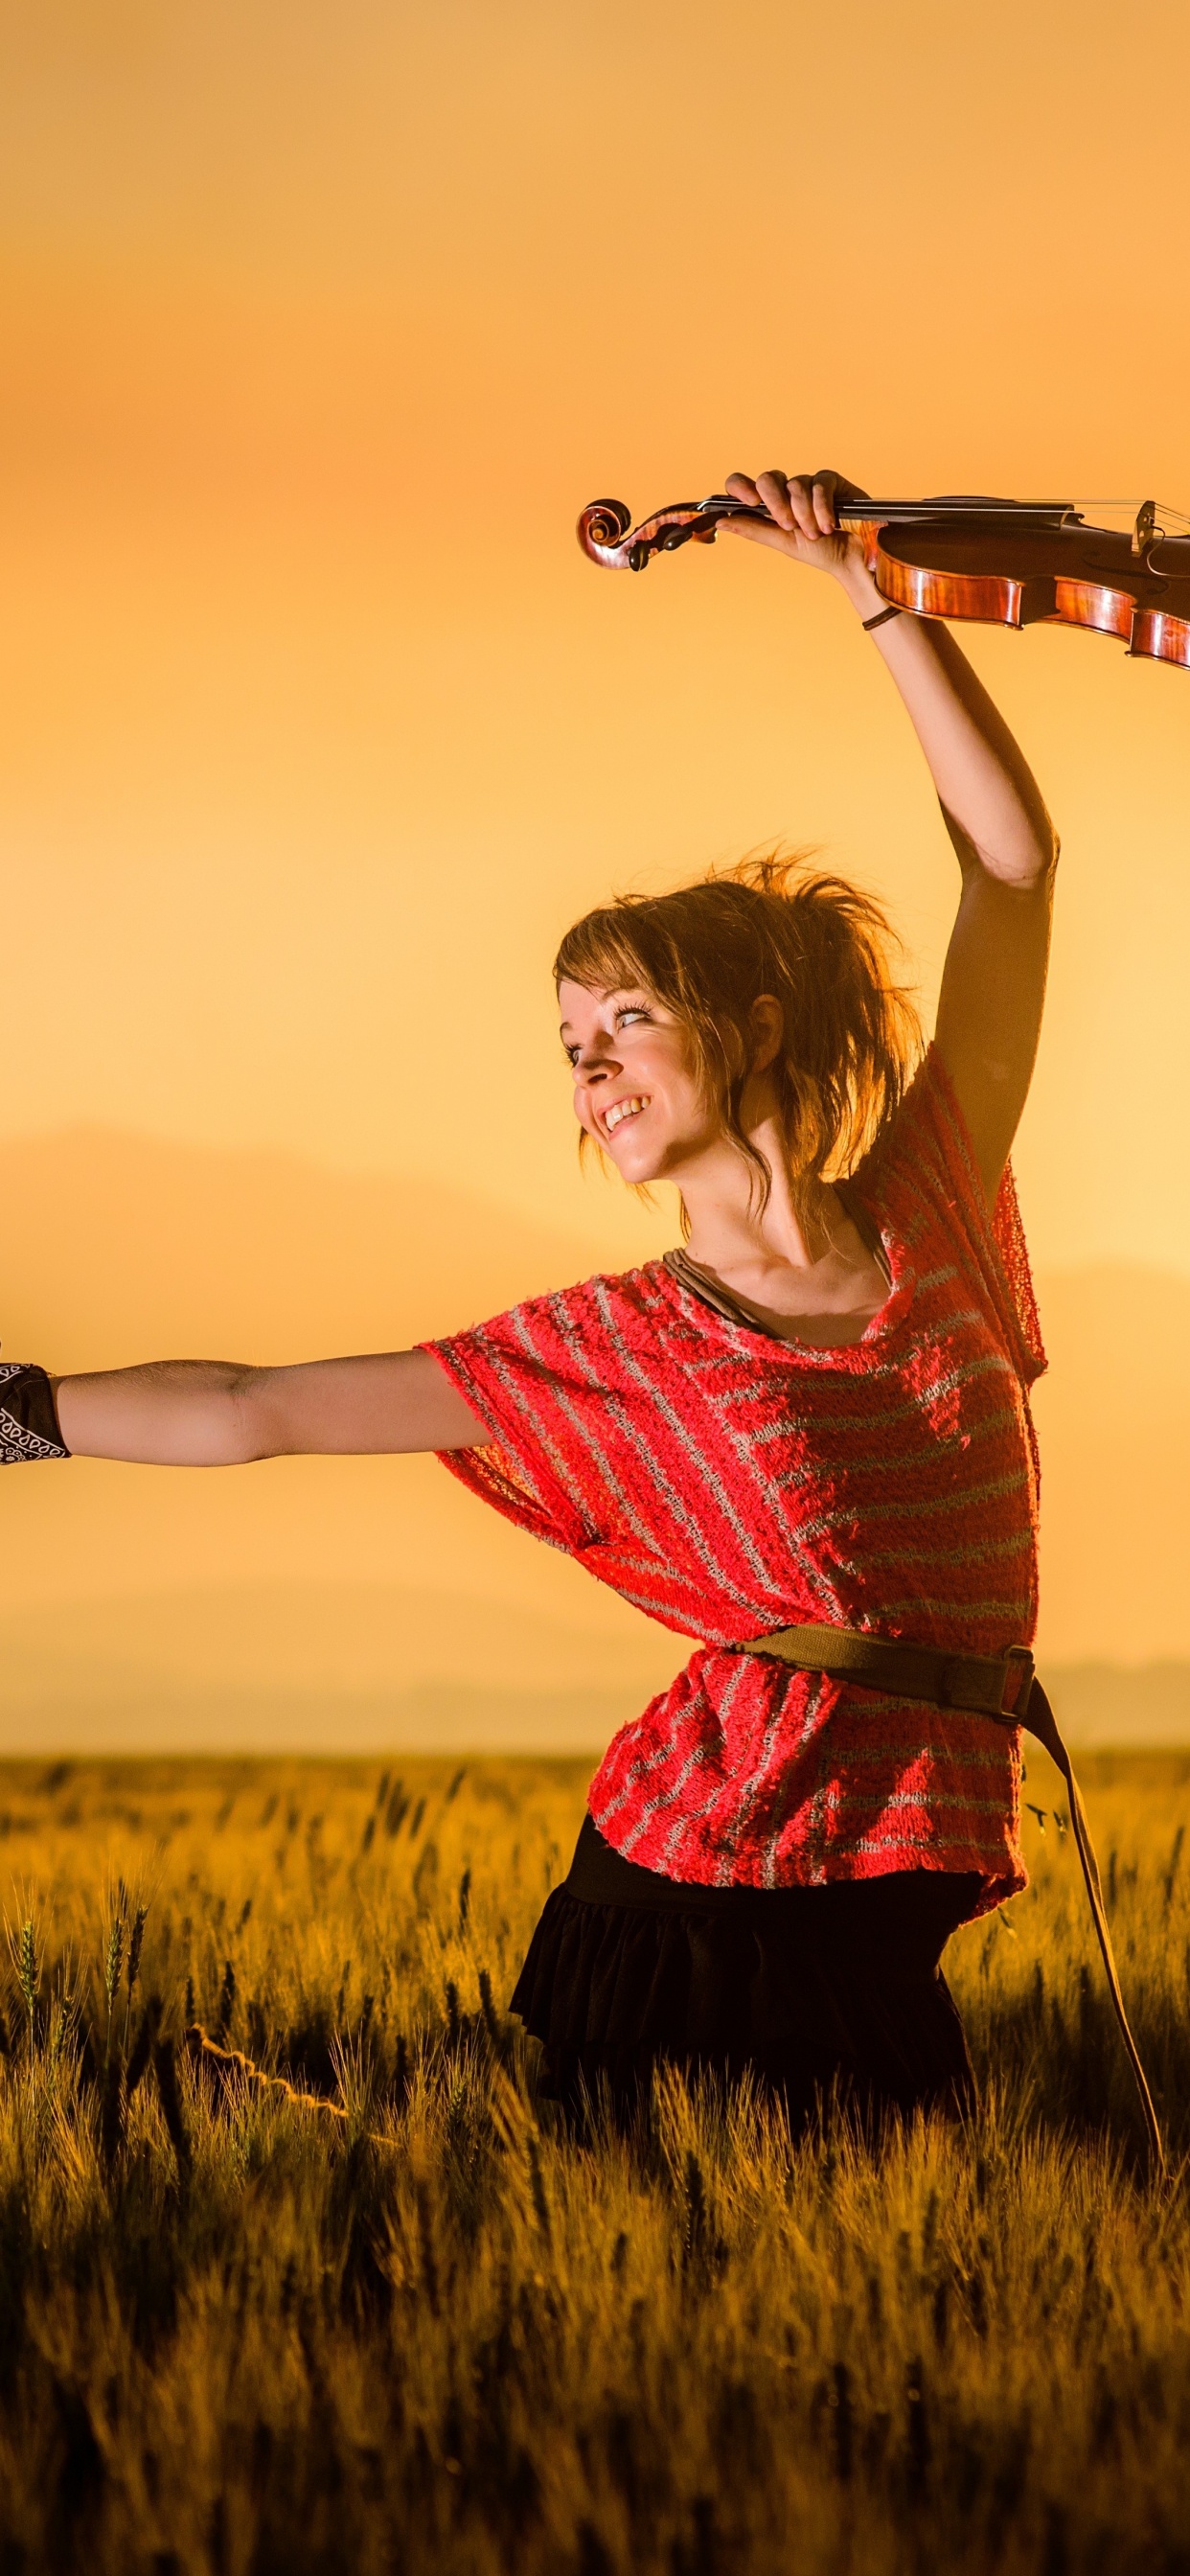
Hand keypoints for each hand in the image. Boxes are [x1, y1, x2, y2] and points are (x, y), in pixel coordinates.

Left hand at [718, 467, 870, 583]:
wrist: (852, 558)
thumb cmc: (819, 551)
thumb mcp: (782, 542)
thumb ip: (754, 529)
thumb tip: (721, 520)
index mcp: (770, 505)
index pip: (744, 484)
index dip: (741, 486)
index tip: (750, 501)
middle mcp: (786, 491)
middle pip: (767, 478)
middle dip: (776, 502)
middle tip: (788, 524)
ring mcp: (808, 483)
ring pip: (795, 484)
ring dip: (805, 514)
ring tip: (816, 533)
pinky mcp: (830, 480)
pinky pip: (819, 483)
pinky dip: (822, 506)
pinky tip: (829, 523)